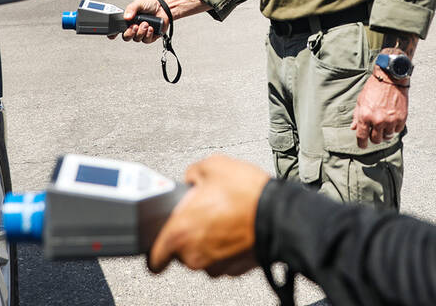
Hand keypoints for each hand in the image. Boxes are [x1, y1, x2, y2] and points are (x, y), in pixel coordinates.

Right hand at [109, 0, 169, 42]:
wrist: (164, 9)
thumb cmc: (150, 6)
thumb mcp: (138, 3)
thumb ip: (131, 8)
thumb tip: (126, 17)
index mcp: (128, 21)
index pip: (118, 30)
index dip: (113, 34)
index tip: (113, 35)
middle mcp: (134, 28)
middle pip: (126, 37)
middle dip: (130, 32)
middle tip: (135, 26)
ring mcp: (141, 33)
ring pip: (136, 39)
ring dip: (141, 32)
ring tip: (146, 23)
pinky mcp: (150, 37)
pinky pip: (146, 40)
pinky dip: (148, 34)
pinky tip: (151, 28)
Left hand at [148, 155, 268, 276]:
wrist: (280, 215)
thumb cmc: (246, 193)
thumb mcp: (212, 166)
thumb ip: (191, 174)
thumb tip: (191, 179)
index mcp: (180, 233)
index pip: (155, 258)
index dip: (157, 248)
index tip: (163, 241)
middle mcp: (194, 256)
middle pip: (181, 253)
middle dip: (190, 235)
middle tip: (204, 214)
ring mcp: (216, 265)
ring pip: (203, 257)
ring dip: (209, 241)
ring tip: (224, 218)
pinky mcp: (236, 269)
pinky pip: (223, 259)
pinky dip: (227, 247)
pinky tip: (236, 228)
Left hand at [351, 72, 408, 148]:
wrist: (390, 78)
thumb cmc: (374, 88)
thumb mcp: (361, 100)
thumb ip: (357, 116)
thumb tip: (353, 127)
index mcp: (365, 116)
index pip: (362, 137)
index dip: (362, 144)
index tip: (363, 145)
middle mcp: (377, 120)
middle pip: (376, 140)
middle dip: (374, 137)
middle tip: (375, 131)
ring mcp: (390, 120)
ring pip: (387, 137)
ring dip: (385, 133)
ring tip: (384, 124)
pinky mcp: (401, 118)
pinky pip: (397, 130)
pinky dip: (394, 128)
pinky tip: (392, 120)